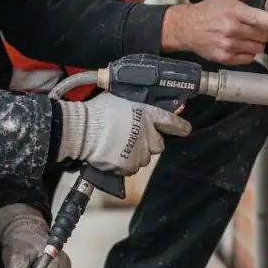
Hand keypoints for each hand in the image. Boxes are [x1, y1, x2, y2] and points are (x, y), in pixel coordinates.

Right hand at [57, 93, 191, 175]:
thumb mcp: (117, 99)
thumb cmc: (96, 111)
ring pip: (143, 158)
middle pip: (158, 145)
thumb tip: (131, 106)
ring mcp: (140, 151)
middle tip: (132, 139)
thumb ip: (131, 105)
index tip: (185, 129)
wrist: (82, 130)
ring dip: (134, 154)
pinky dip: (123, 164)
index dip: (179, 126)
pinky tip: (111, 155)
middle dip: (148, 143)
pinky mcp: (129, 165)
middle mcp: (148, 133)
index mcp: (146, 114)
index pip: (170, 121)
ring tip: (116, 146)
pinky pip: (130, 168)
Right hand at [161, 0, 267, 63]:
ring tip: (245, 35)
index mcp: (233, 11)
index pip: (257, 18)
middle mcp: (231, 29)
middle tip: (257, 27)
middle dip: (265, 32)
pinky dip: (248, 52)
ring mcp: (227, 45)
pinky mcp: (225, 58)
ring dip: (256, 42)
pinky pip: (249, 58)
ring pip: (258, 48)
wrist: (186, 27)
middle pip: (262, 35)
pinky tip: (239, 44)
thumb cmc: (210, 9)